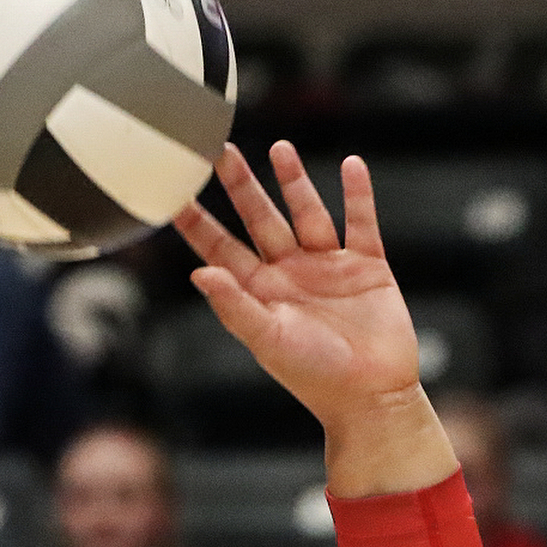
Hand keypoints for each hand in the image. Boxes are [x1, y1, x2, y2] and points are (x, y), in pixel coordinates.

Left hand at [175, 144, 419, 432]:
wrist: (372, 397)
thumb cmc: (315, 378)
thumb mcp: (268, 340)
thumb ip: (234, 306)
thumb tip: (199, 273)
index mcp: (260, 291)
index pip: (220, 248)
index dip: (197, 221)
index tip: (173, 191)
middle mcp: (290, 273)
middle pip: (260, 218)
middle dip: (241, 186)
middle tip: (220, 150)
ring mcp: (328, 266)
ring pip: (307, 212)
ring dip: (294, 181)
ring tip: (279, 148)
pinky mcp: (368, 266)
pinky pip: (360, 223)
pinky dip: (358, 195)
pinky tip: (352, 166)